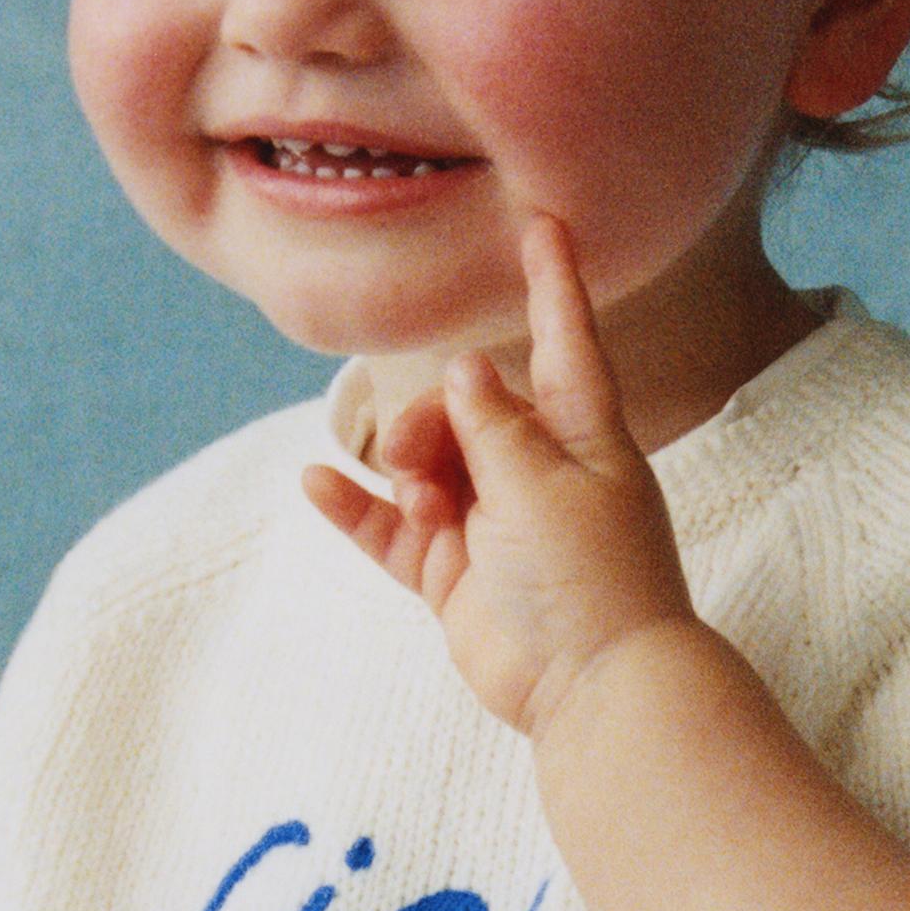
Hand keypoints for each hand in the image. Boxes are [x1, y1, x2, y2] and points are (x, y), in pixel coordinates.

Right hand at [303, 217, 696, 741]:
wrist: (593, 687)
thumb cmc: (592, 579)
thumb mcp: (543, 482)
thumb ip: (494, 422)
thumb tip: (465, 370)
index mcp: (585, 438)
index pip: (564, 343)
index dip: (553, 283)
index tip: (546, 222)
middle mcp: (539, 473)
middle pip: (465, 407)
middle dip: (431, 420)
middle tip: (424, 465)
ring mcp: (493, 525)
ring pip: (423, 464)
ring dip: (406, 472)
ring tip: (420, 505)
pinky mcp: (455, 576)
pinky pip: (393, 531)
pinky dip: (357, 509)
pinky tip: (316, 481)